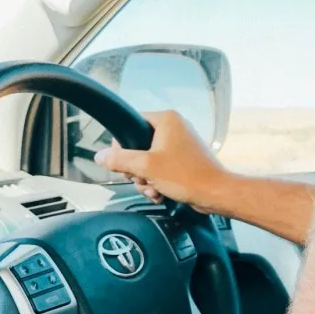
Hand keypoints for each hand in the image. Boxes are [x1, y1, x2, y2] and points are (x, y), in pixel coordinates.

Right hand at [94, 110, 229, 214]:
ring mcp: (180, 145)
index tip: (123, 161)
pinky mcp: (183, 161)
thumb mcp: (145, 167)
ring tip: (153, 188)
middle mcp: (174, 128)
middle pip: (137, 146)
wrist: (215, 193)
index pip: (132, 124)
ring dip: (145, 179)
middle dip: (135, 168)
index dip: (122, 144)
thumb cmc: (185, 175)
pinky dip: (156, 182)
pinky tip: (159, 193)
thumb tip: (99, 156)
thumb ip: (119, 160)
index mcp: (167, 120)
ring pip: (147, 161)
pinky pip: (160, 169)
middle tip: (140, 178)